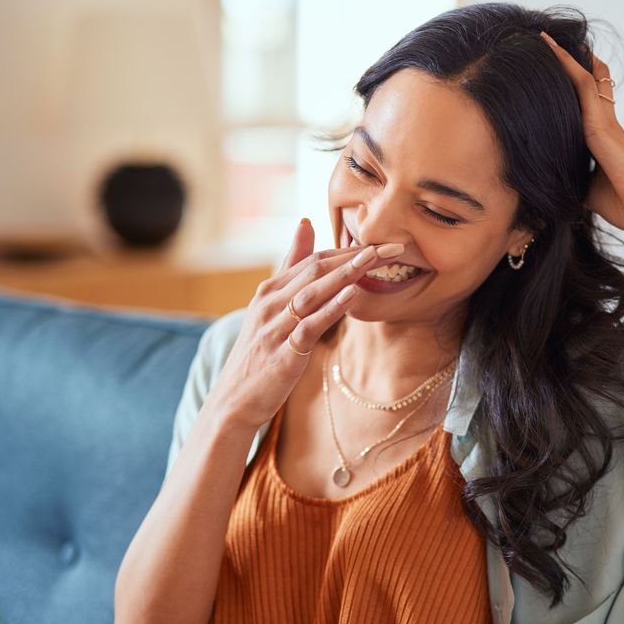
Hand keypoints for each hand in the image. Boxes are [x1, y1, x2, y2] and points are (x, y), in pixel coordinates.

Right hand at [205, 218, 402, 431]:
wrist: (232, 400)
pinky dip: (331, 309)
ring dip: (345, 274)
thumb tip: (306, 223)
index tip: (382, 242)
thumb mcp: (272, 309)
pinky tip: (352, 296)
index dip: (348, 249)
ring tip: (373, 259)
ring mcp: (275, 327)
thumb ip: (291, 268)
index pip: (313, 260)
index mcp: (270, 290)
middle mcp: (270, 303)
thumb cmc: (259, 353)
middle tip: (391, 246)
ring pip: (313, 293)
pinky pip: (309, 326)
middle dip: (354, 257)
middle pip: (316, 270)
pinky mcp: (283, 353)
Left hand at [539, 30, 623, 238]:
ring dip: (564, 57)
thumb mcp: (588, 191)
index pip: (582, 103)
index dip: (567, 85)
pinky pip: (583, 87)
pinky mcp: (602, 126)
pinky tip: (552, 51)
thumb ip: (572, 178)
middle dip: (566, 63)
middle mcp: (603, 123)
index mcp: (601, 138)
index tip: (547, 72)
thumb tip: (551, 184)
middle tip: (544, 42)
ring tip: (544, 38)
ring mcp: (604, 122)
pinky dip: (567, 67)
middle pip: (585, 82)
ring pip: (583, 78)